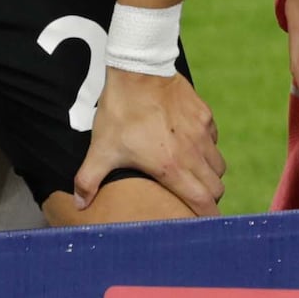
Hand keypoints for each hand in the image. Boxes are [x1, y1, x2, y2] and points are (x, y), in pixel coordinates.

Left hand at [58, 69, 224, 220]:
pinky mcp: (205, 116)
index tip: (205, 225)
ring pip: (218, 165)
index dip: (208, 217)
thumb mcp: (100, 149)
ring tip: (193, 174)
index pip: (203, 201)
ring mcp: (202, 133)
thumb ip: (88, 180)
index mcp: (172, 168)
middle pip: (216, 186)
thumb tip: (80, 205)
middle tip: (194, 200)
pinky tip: (190, 145)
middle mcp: (193, 154)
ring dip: (209, 174)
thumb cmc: (121, 113)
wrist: (140, 72)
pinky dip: (207, 149)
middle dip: (208, 197)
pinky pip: (214, 141)